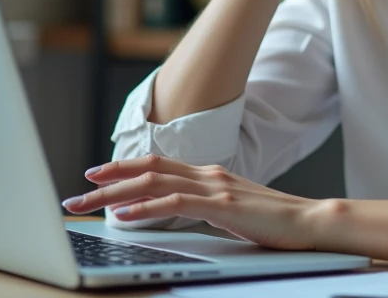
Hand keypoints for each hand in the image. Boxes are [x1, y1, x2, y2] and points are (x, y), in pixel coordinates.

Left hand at [62, 155, 319, 250]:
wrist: (311, 222)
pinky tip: (123, 217)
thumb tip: (171, 213)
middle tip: (76, 194)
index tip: (95, 178)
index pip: (157, 165)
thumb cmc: (274, 222)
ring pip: (153, 184)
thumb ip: (203, 206)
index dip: (122, 168)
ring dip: (114, 194)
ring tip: (87, 204)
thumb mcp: (231, 210)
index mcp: (209, 174)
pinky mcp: (222, 207)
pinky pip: (174, 205)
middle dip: (107, 181)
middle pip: (147, 171)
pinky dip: (144, 209)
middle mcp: (207, 174)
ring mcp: (214, 188)